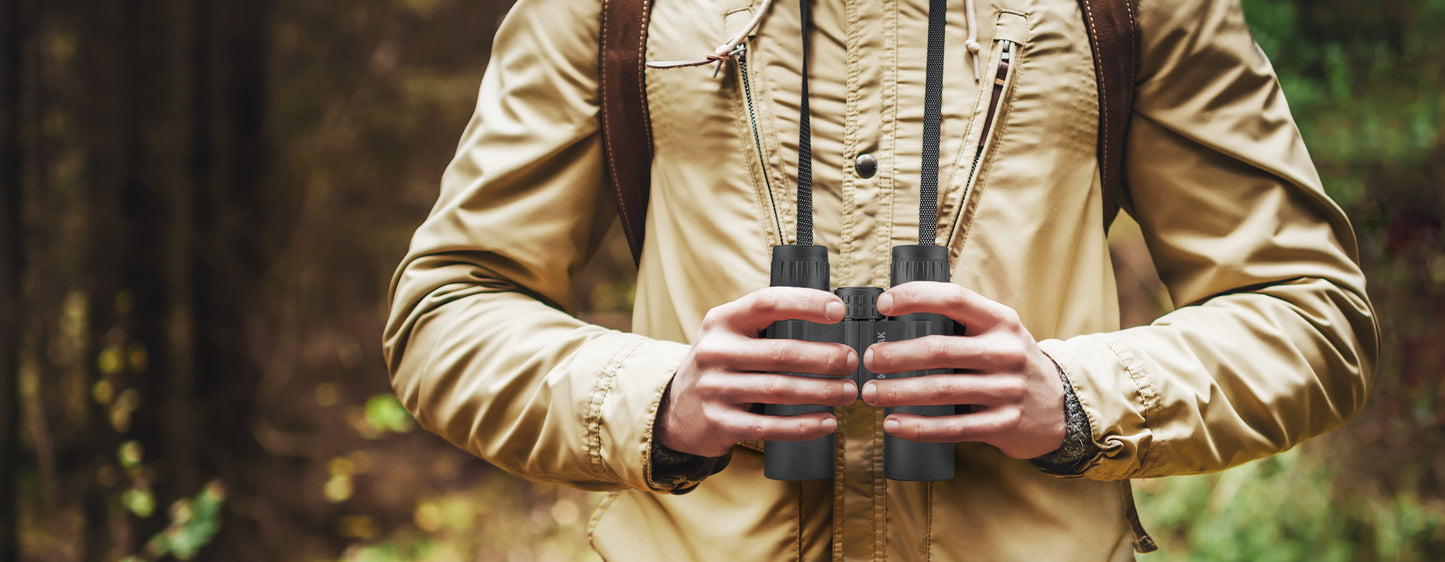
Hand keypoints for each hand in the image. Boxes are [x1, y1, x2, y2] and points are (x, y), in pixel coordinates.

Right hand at [657, 287, 859, 457]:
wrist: (674, 409)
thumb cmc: (719, 365)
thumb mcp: (728, 335)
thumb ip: (763, 325)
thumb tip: (829, 317)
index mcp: (721, 321)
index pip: (767, 303)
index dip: (806, 303)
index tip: (838, 311)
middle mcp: (715, 352)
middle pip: (781, 352)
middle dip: (825, 357)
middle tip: (852, 361)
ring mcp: (714, 389)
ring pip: (780, 390)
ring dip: (822, 391)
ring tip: (848, 391)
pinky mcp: (720, 423)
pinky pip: (769, 426)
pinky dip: (803, 426)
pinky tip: (826, 422)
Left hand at [860, 282, 1065, 459]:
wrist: (1059, 406)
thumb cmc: (1011, 363)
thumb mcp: (999, 332)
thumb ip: (961, 323)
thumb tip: (897, 316)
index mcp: (1001, 320)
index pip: (955, 298)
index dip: (916, 297)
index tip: (883, 305)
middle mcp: (1006, 352)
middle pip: (940, 350)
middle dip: (897, 355)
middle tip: (868, 359)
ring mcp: (1008, 390)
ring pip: (943, 390)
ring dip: (899, 392)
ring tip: (871, 393)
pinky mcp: (1004, 424)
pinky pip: (954, 427)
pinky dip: (919, 427)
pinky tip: (894, 424)